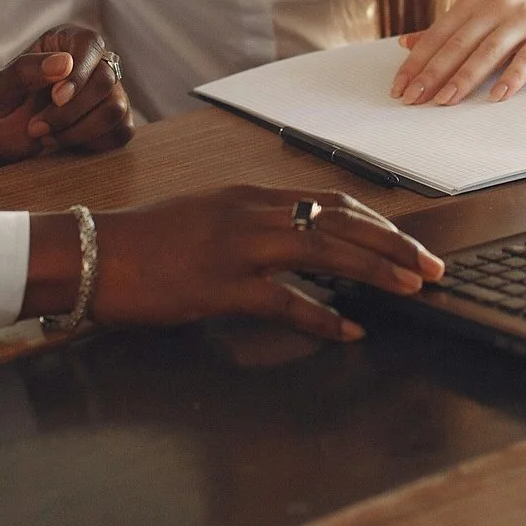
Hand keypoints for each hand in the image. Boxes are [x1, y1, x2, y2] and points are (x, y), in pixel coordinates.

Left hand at [0, 25, 134, 169]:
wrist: (2, 148)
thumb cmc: (0, 111)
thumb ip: (25, 70)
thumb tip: (65, 62)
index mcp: (64, 43)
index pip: (89, 44)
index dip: (78, 73)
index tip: (56, 98)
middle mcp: (92, 63)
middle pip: (105, 80)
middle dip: (70, 111)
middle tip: (36, 127)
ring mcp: (108, 93)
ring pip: (115, 108)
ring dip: (78, 130)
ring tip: (47, 137)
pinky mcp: (116, 121)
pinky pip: (121, 131)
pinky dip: (92, 143)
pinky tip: (67, 143)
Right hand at [28, 186, 445, 341]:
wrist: (93, 253)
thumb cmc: (145, 242)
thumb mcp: (207, 216)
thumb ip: (251, 223)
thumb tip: (296, 242)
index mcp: (251, 195)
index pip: (331, 202)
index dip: (377, 223)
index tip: (408, 243)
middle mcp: (253, 213)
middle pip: (342, 222)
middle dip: (395, 246)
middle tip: (433, 268)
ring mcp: (239, 247)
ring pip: (327, 251)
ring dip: (376, 271)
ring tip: (413, 289)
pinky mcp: (222, 285)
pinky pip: (286, 301)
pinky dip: (324, 316)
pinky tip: (350, 329)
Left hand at [389, 0, 525, 106]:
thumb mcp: (486, 8)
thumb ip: (450, 27)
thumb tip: (408, 44)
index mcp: (475, 1)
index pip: (438, 34)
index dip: (416, 62)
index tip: (399, 86)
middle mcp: (496, 6)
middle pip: (458, 43)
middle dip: (431, 73)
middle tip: (412, 98)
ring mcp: (524, 18)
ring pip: (488, 50)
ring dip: (464, 77)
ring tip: (445, 100)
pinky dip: (512, 77)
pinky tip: (498, 95)